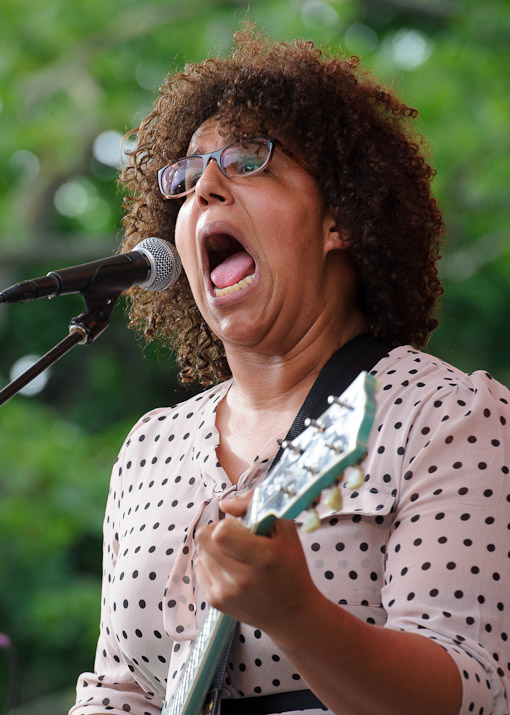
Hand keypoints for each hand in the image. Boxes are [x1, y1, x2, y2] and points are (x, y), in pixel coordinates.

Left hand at [194, 491, 319, 639]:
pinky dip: (211, 563)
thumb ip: (256, 506)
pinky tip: (230, 568)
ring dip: (214, 548)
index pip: (220, 533)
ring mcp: (225, 592)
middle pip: (204, 538)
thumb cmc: (290, 566)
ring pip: (200, 552)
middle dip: (216, 531)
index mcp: (263, 558)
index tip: (241, 528)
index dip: (227, 524)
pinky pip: (199, 567)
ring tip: (235, 555)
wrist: (292, 614)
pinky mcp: (215, 601)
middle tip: (234, 537)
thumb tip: (224, 505)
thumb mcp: (285, 530)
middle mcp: (241, 578)